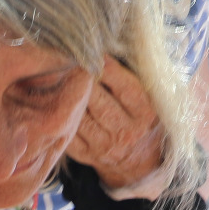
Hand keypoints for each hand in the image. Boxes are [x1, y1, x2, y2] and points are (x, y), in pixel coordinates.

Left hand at [67, 56, 168, 192]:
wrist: (141, 163)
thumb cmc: (144, 119)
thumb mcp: (152, 99)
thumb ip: (137, 76)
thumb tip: (111, 45)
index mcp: (146, 113)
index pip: (122, 84)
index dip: (105, 65)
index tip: (94, 50)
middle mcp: (127, 132)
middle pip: (96, 98)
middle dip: (81, 76)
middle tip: (70, 57)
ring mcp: (105, 146)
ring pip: (79, 113)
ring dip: (66, 92)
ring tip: (58, 73)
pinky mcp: (86, 155)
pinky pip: (67, 130)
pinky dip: (60, 113)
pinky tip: (55, 98)